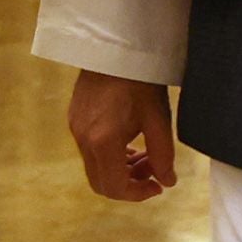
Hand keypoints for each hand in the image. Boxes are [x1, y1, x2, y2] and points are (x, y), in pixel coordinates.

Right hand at [68, 71, 180, 202]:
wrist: (115, 47)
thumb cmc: (140, 81)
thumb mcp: (158, 119)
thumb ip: (163, 155)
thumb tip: (167, 182)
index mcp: (103, 141)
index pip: (115, 187)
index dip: (138, 194)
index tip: (158, 187)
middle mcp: (83, 139)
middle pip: (101, 182)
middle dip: (129, 184)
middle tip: (153, 170)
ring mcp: (75, 129)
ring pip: (95, 167)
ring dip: (121, 170)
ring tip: (145, 153)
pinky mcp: (74, 119)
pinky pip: (90, 151)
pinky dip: (110, 156)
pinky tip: (129, 141)